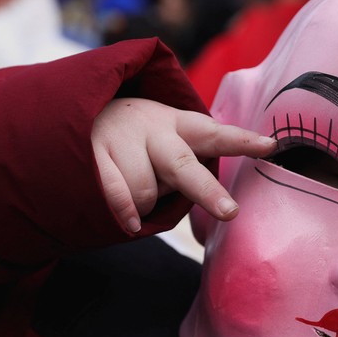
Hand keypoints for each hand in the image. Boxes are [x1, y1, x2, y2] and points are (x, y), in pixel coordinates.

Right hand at [92, 97, 275, 232]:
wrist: (68, 112)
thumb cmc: (132, 141)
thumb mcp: (163, 138)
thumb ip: (188, 160)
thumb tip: (223, 206)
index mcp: (177, 125)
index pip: (214, 134)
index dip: (242, 140)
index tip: (270, 145)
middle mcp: (152, 129)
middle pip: (184, 166)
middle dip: (208, 191)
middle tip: (230, 212)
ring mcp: (121, 138)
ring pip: (146, 192)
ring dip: (143, 203)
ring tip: (132, 190)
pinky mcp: (92, 151)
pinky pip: (117, 193)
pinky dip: (126, 212)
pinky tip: (131, 224)